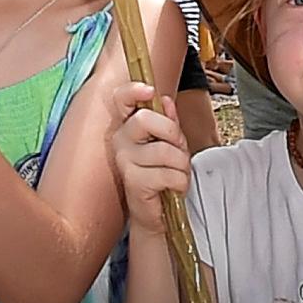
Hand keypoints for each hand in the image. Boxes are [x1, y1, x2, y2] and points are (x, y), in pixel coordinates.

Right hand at [108, 82, 190, 231]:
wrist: (157, 211)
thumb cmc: (162, 173)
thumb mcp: (171, 143)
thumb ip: (169, 122)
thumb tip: (165, 100)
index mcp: (128, 126)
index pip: (121, 99)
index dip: (132, 91)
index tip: (149, 91)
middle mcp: (120, 140)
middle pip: (145, 119)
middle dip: (173, 135)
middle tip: (177, 150)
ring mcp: (124, 161)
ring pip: (165, 150)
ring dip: (182, 164)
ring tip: (177, 173)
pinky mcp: (133, 181)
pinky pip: (169, 173)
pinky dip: (181, 181)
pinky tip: (173, 186)